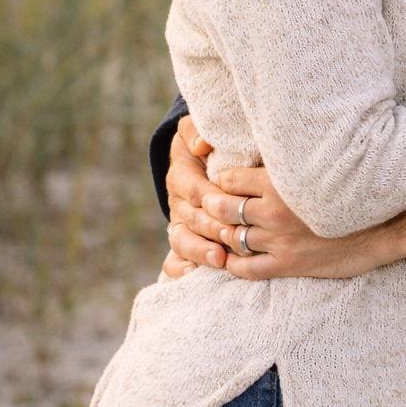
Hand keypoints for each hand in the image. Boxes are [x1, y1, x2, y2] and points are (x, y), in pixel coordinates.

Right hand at [163, 115, 227, 277]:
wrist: (201, 158)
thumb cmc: (207, 143)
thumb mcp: (198, 130)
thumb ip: (197, 132)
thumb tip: (202, 144)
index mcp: (181, 176)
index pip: (194, 190)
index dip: (209, 198)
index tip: (227, 204)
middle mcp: (178, 203)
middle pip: (192, 219)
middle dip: (212, 228)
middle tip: (231, 236)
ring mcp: (180, 224)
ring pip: (183, 242)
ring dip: (200, 252)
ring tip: (219, 259)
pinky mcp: (183, 240)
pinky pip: (174, 260)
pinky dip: (181, 269)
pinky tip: (194, 276)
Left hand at [199, 169, 405, 280]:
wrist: (388, 224)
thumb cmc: (359, 187)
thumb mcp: (324, 164)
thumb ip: (293, 159)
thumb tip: (273, 146)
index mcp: (280, 182)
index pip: (230, 179)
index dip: (219, 179)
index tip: (218, 179)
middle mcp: (274, 211)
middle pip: (223, 208)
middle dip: (209, 205)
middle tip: (206, 203)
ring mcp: (279, 241)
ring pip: (231, 237)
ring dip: (218, 233)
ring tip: (214, 228)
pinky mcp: (288, 265)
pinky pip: (246, 268)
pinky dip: (230, 263)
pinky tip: (227, 256)